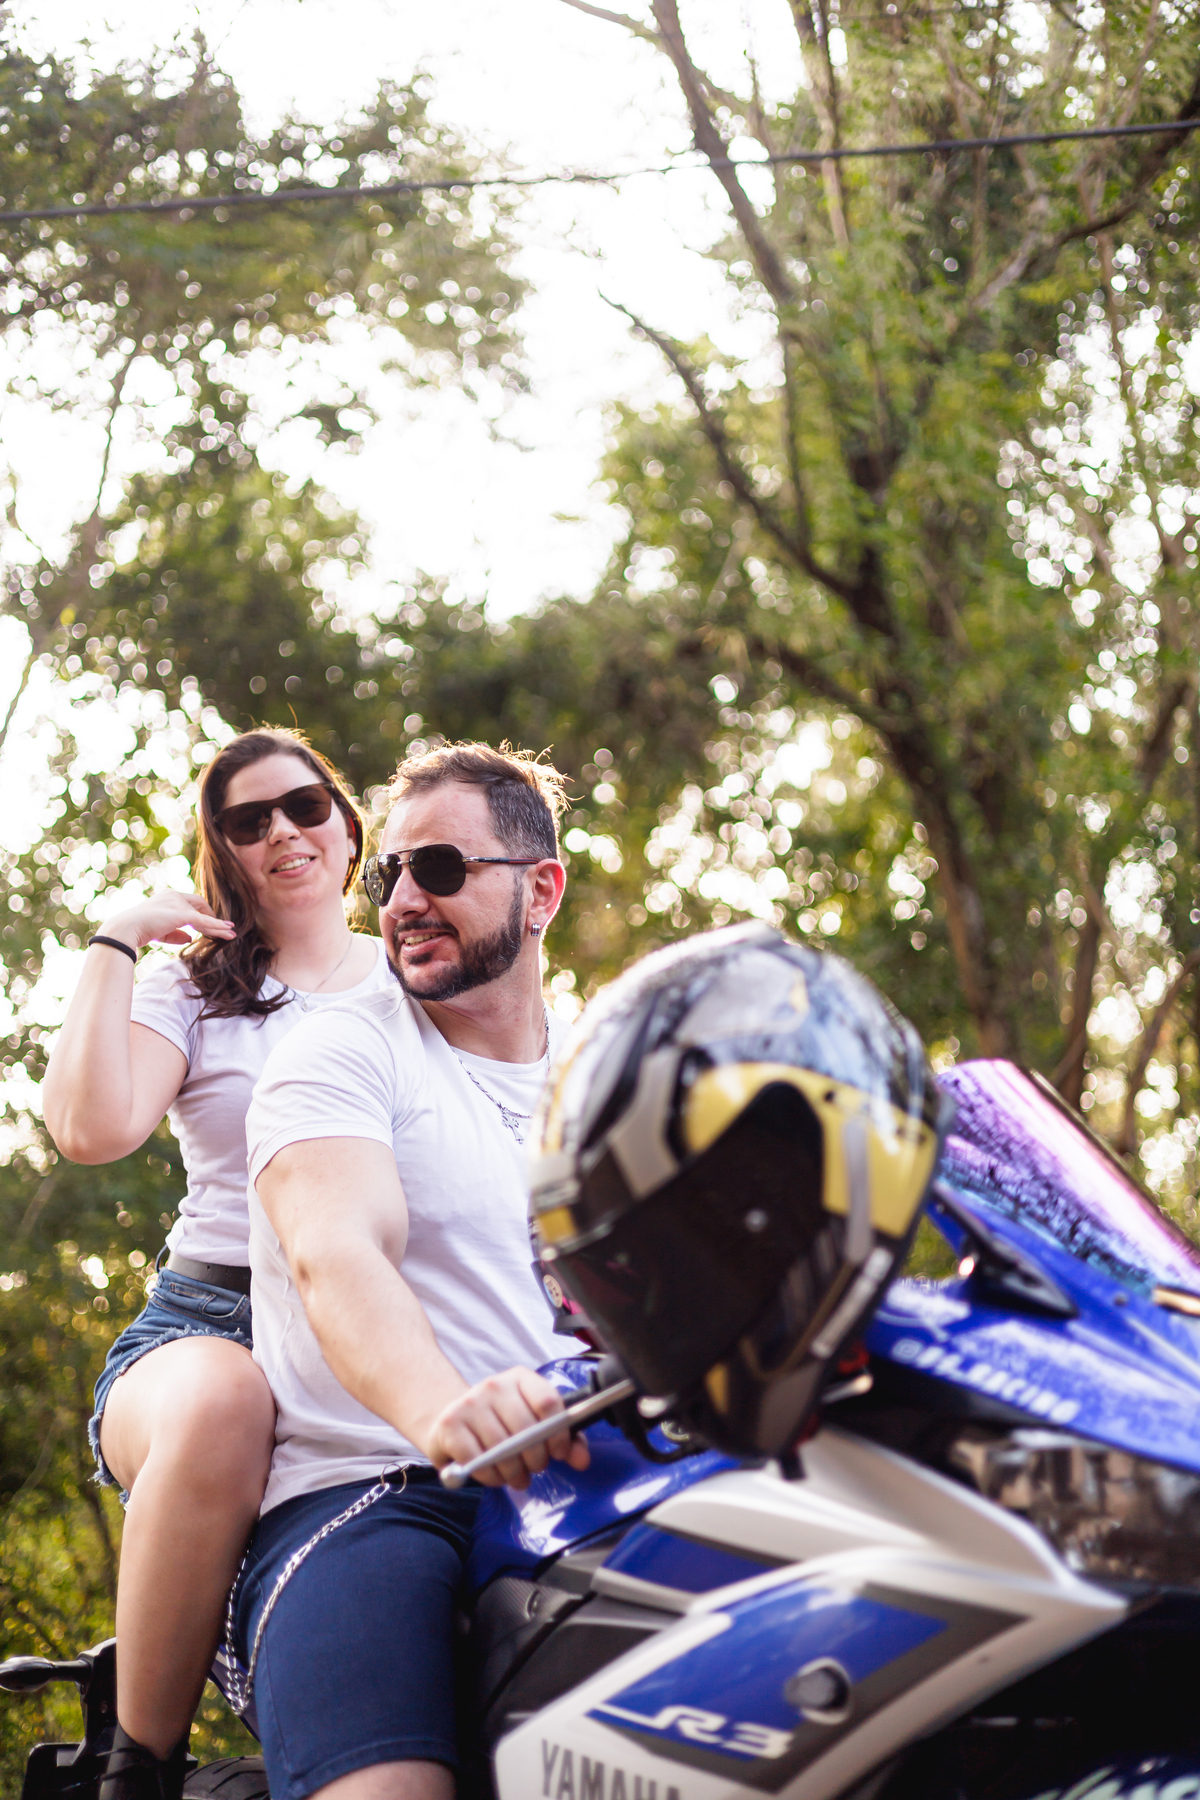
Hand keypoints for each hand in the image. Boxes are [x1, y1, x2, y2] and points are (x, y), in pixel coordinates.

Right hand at [101, 891, 237, 951]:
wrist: (127, 929)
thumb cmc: (140, 930)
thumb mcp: (161, 932)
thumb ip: (176, 933)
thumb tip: (190, 938)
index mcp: (168, 896)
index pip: (189, 901)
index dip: (201, 911)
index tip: (208, 921)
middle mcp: (174, 896)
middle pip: (200, 904)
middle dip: (212, 916)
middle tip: (224, 927)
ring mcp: (178, 904)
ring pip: (204, 916)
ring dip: (218, 926)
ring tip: (231, 933)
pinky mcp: (181, 915)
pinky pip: (204, 922)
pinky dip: (217, 927)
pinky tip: (228, 931)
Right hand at [425, 1367, 590, 1490]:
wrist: (451, 1419)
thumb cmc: (501, 1424)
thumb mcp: (533, 1424)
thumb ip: (564, 1440)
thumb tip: (583, 1460)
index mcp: (521, 1379)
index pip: (548, 1402)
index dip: (558, 1434)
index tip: (557, 1452)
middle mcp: (495, 1385)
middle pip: (527, 1431)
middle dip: (536, 1460)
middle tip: (533, 1469)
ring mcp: (470, 1402)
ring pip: (503, 1450)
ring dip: (513, 1473)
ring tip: (515, 1476)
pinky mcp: (450, 1424)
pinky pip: (478, 1461)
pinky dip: (490, 1476)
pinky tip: (493, 1474)